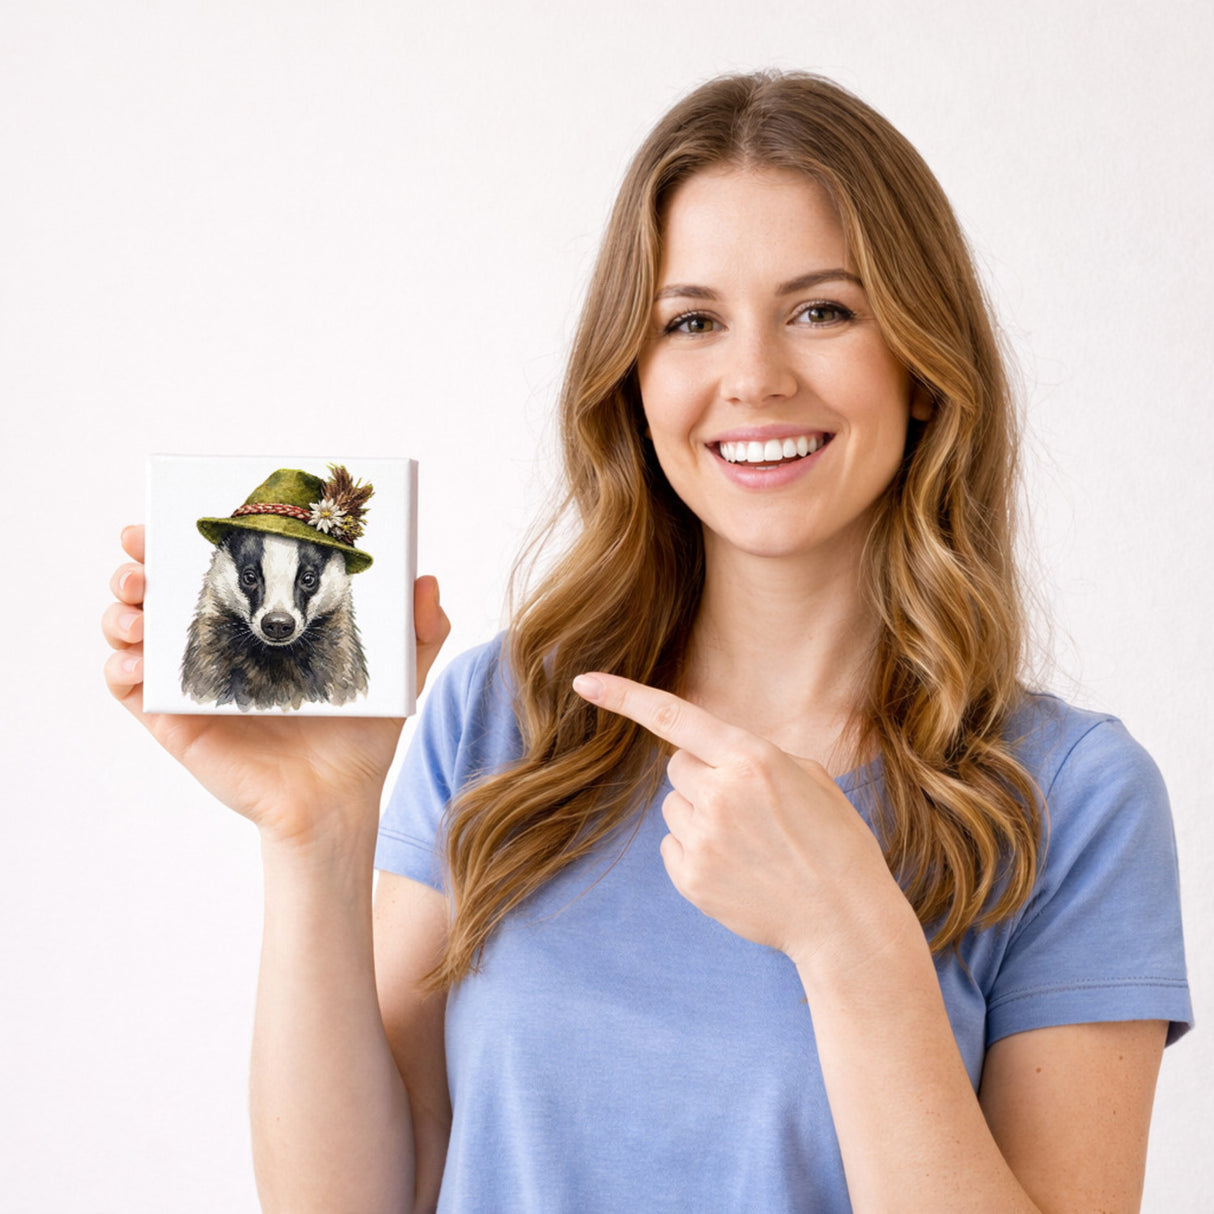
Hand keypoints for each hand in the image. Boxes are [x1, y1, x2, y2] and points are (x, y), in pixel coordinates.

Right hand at [103, 525, 450, 846]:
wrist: (340, 799)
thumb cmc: (362, 735)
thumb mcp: (399, 673)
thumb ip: (422, 628)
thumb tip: (426, 580)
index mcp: (262, 623)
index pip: (215, 569)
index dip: (184, 542)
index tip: (168, 517)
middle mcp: (223, 645)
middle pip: (160, 594)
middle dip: (138, 568)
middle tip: (138, 559)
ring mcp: (196, 685)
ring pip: (134, 636)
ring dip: (120, 614)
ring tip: (134, 611)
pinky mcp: (177, 723)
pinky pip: (132, 693)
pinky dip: (119, 670)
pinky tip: (133, 663)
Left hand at [572, 671, 904, 969]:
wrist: (844, 920)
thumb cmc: (834, 841)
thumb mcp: (808, 777)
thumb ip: (752, 756)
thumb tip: (710, 755)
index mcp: (752, 758)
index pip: (675, 717)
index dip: (624, 696)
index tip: (583, 682)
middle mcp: (720, 793)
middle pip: (678, 766)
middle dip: (703, 777)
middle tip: (748, 807)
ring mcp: (702, 839)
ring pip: (674, 807)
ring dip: (700, 815)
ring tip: (750, 843)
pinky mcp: (691, 878)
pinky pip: (672, 846)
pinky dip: (695, 852)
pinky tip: (737, 868)